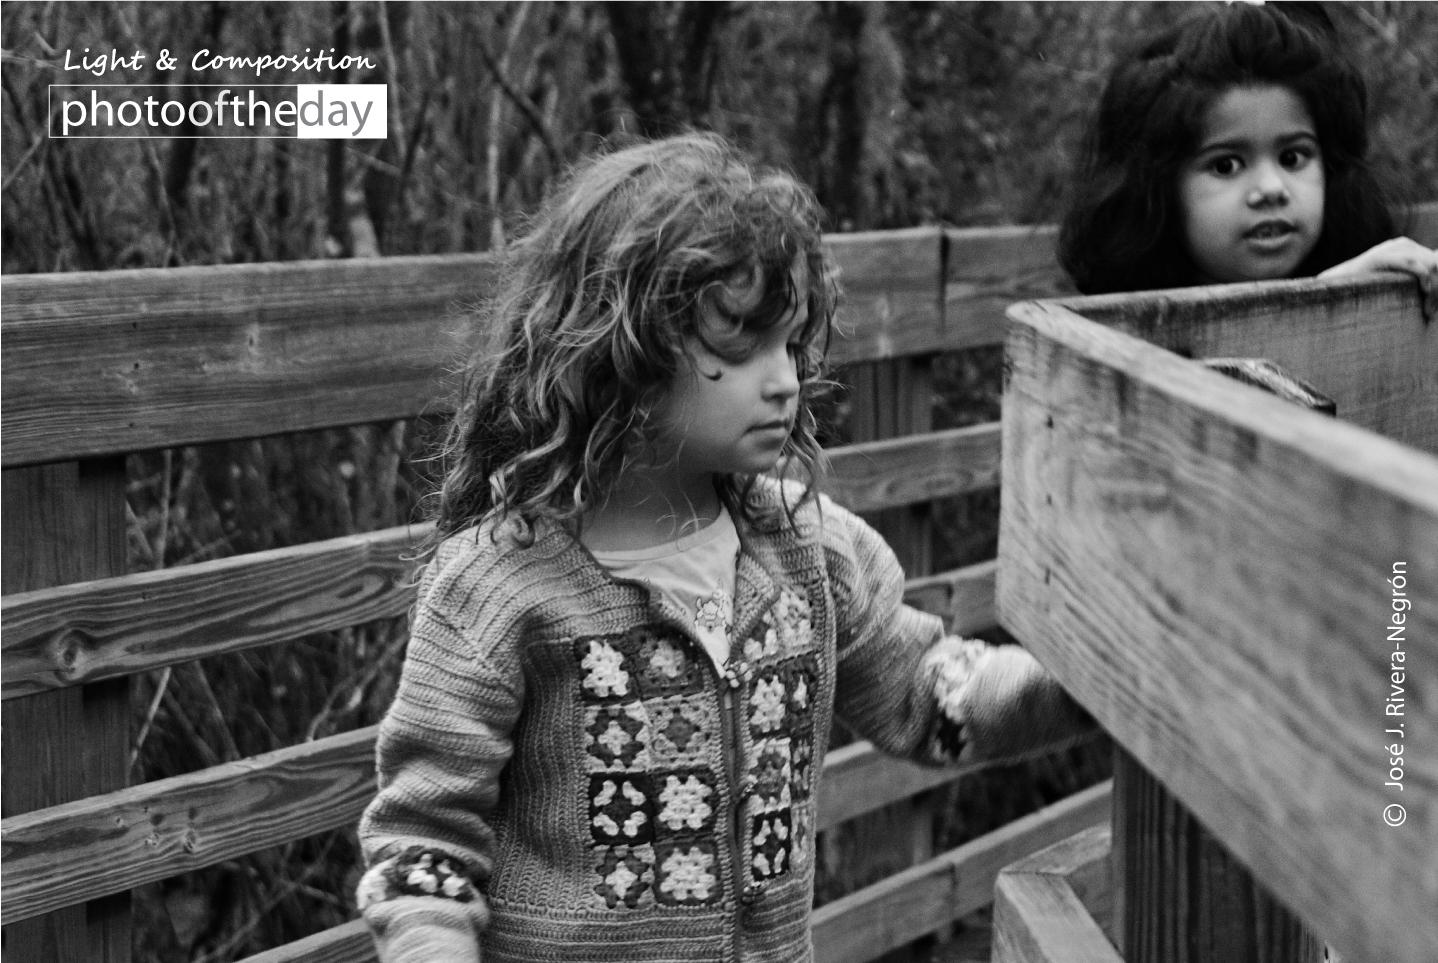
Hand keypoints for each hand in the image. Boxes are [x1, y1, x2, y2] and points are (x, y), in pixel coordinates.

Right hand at [1318, 236, 1437, 321]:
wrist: (1333, 286)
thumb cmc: (1362, 289)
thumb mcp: (1392, 282)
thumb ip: (1412, 279)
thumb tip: (1432, 287)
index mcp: (1407, 247)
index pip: (1436, 261)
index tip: (1435, 308)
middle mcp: (1402, 244)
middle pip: (1436, 263)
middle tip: (1432, 312)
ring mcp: (1391, 248)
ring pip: (1431, 265)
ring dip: (1435, 290)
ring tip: (1428, 310)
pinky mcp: (1381, 257)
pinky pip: (1414, 266)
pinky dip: (1425, 281)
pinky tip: (1423, 293)